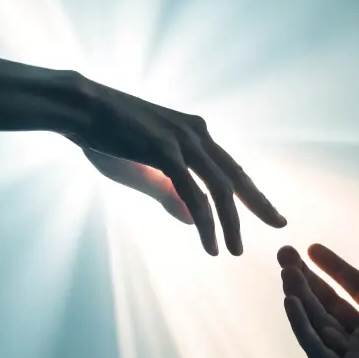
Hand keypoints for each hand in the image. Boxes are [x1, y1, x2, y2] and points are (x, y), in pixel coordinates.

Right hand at [67, 79, 284, 254]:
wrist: (78, 106)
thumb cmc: (105, 133)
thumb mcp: (142, 167)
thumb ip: (167, 192)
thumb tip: (192, 221)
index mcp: (193, 132)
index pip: (230, 166)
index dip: (252, 191)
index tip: (269, 211)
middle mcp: (196, 133)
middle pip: (237, 176)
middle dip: (260, 204)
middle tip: (280, 226)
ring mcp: (182, 141)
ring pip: (220, 189)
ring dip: (230, 224)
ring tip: (234, 251)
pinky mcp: (165, 151)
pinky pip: (194, 195)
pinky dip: (206, 223)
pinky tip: (211, 244)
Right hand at [278, 242, 358, 357]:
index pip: (355, 287)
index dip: (333, 269)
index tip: (311, 249)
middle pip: (329, 304)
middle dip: (306, 281)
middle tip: (284, 254)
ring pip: (319, 324)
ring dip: (300, 299)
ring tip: (285, 272)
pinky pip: (319, 351)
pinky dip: (303, 328)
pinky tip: (291, 304)